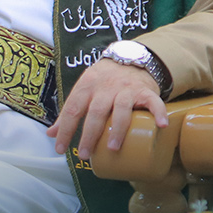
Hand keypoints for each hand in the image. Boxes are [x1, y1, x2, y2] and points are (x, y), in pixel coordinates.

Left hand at [45, 58, 166, 157]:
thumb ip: (69, 111)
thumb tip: (51, 135)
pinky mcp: (145, 91)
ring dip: (117, 129)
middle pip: (96, 111)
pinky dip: (158, 112)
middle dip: (90, 134)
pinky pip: (153, 101)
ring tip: (112, 148)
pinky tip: (161, 125)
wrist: (129, 58)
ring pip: (121, 109)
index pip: (72, 109)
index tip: (61, 150)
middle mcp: (106, 87)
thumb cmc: (103, 80)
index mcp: (87, 86)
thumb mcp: (83, 90)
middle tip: (85, 154)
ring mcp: (126, 89)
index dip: (65, 130)